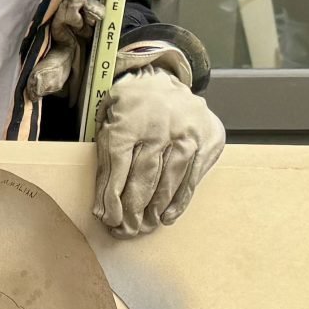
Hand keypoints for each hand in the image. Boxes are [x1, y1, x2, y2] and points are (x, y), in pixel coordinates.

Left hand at [93, 70, 224, 236]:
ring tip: (146, 225)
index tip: (108, 219)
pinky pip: (192, 177)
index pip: (118, 167)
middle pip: (144, 177)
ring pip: (169, 180)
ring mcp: (185, 133)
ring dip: (156, 208)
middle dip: (133, 209)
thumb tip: (102, 207)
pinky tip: (168, 215)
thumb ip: (105, 161)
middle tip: (127, 230)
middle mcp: (159, 127)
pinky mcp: (206, 140)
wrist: (163, 79)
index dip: (112, 198)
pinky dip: (179, 200)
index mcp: (129, 121)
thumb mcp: (108, 124)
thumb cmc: (130, 108)